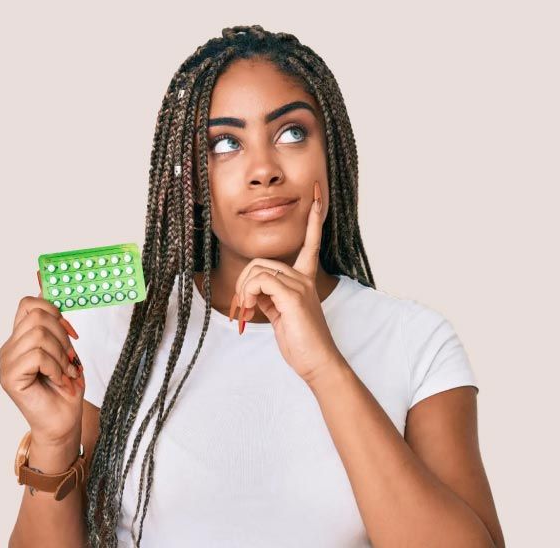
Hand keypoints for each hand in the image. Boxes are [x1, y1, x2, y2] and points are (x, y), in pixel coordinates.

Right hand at [0, 273, 85, 445]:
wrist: (64, 420)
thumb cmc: (66, 385)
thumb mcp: (66, 346)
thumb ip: (54, 319)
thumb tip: (43, 277)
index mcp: (21, 336)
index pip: (29, 303)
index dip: (53, 309)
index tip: (71, 331)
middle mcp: (9, 347)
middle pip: (37, 316)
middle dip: (62, 336)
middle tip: (71, 359)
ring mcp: (6, 362)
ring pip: (39, 335)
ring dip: (62, 355)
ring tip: (66, 373)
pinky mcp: (9, 377)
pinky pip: (37, 355)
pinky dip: (56, 367)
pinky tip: (59, 380)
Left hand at [230, 180, 345, 384]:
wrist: (318, 363)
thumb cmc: (301, 342)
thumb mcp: (280, 315)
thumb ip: (268, 296)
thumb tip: (251, 290)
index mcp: (304, 279)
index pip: (311, 242)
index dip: (314, 219)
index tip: (318, 196)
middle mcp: (304, 278)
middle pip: (260, 261)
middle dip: (242, 283)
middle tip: (241, 308)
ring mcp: (300, 285)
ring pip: (257, 269)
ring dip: (242, 292)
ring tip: (246, 313)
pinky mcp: (293, 296)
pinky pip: (260, 280)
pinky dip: (247, 295)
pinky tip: (249, 311)